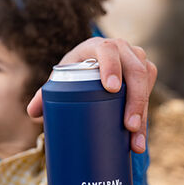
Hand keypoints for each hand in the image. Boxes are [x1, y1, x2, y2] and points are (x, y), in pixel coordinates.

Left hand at [27, 37, 157, 153]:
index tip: (111, 89)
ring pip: (146, 81)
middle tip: (128, 125)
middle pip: (134, 69)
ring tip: (134, 137)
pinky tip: (140, 137)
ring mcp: (135, 59)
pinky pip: (151, 90)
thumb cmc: (72, 71)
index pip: (107, 50)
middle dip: (135, 98)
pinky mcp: (144, 73)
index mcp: (96, 47)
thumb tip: (33, 113)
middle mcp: (121, 49)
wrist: (89, 64)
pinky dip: (146, 115)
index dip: (112, 66)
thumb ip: (45, 94)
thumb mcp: (60, 79)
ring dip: (143, 110)